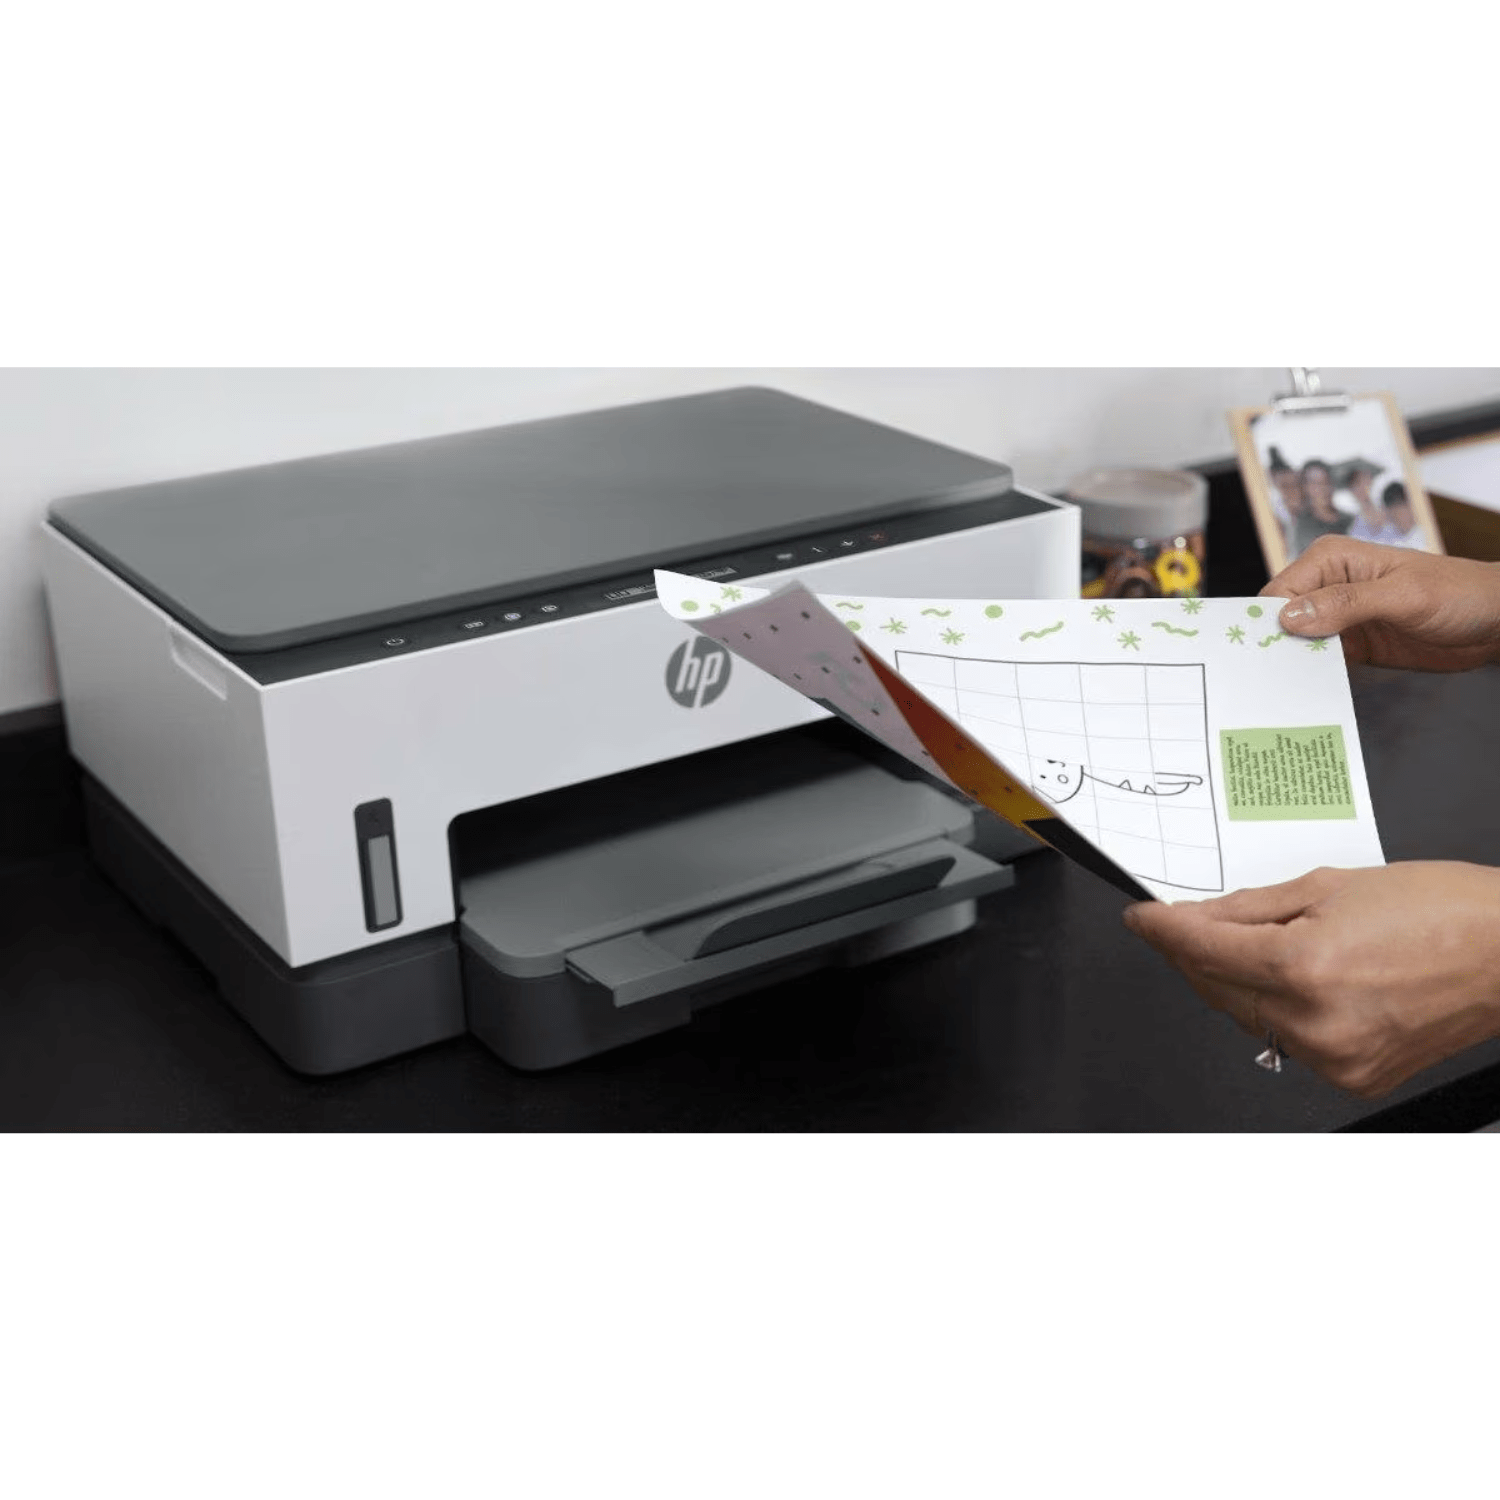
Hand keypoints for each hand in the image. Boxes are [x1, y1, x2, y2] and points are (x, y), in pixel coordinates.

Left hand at [1123, 863, 1499, 1097]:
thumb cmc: (1442, 910)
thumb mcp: (1329, 885)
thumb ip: (1248, 908)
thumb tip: (1196, 917)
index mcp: (1304, 968)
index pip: (1200, 950)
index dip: (1162, 930)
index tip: (1142, 920)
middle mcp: (1315, 1022)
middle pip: (1215, 987)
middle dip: (1196, 952)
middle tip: (1192, 922)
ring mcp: (1335, 1057)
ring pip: (1246, 1016)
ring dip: (1238, 982)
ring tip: (1277, 944)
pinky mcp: (1353, 1077)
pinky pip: (1288, 1039)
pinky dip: (1280, 1010)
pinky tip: (1304, 980)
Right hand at [1265, 536, 1499, 671]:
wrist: (1494, 621)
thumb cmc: (1458, 593)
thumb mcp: (1403, 596)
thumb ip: (1346, 603)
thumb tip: (1289, 617)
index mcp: (1332, 559)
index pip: (1279, 591)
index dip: (1267, 622)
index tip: (1262, 654)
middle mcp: (1328, 585)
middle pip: (1280, 618)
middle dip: (1275, 645)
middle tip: (1267, 677)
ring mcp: (1338, 617)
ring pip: (1296, 642)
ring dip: (1292, 663)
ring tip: (1282, 689)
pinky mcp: (1350, 644)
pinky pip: (1319, 661)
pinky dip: (1311, 675)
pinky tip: (1307, 690)